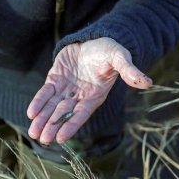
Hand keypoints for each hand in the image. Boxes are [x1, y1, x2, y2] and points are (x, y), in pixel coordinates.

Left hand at [27, 37, 151, 144]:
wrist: (94, 39)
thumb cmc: (109, 50)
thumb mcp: (119, 57)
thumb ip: (129, 71)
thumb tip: (147, 83)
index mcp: (94, 95)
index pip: (81, 114)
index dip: (71, 125)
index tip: (60, 138)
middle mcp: (78, 96)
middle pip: (63, 114)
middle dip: (52, 126)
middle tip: (42, 139)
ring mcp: (65, 89)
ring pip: (52, 106)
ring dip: (42, 119)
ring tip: (33, 133)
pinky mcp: (54, 79)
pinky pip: (45, 93)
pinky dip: (38, 102)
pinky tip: (30, 113)